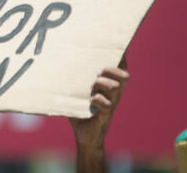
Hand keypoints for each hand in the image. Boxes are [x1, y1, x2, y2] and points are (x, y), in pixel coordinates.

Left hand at [68, 57, 128, 172]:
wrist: (84, 136)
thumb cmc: (80, 109)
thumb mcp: (79, 91)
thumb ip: (76, 78)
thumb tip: (62, 59)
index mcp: (110, 86)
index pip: (122, 69)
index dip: (121, 59)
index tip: (114, 50)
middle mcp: (114, 94)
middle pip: (124, 76)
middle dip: (110, 71)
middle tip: (97, 74)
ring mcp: (111, 105)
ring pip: (115, 88)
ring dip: (101, 84)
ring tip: (91, 88)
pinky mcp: (105, 117)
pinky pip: (107, 105)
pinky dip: (97, 100)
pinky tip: (90, 102)